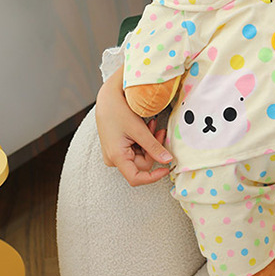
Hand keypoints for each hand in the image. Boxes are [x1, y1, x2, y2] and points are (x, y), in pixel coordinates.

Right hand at [95, 67, 173, 186]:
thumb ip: (153, 147)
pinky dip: (144, 139)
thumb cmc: (118, 110)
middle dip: (153, 148)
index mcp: (116, 157)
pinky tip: (146, 126)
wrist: (107, 97)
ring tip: (151, 124)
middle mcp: (114, 159)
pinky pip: (136, 149)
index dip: (153, 177)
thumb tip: (167, 160)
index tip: (167, 169)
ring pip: (141, 155)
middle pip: (142, 163)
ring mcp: (115, 154)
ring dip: (150, 141)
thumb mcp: (139, 129)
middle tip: (160, 130)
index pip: (136, 178)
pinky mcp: (118, 148)